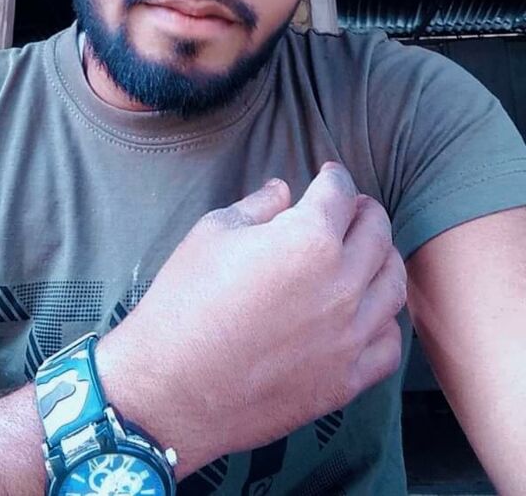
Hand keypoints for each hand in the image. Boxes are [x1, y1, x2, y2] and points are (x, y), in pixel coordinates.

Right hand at [97, 163, 405, 475]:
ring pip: (393, 285)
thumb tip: (282, 190)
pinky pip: (389, 344)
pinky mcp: (346, 381)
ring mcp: (349, 336)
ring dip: (383, 259)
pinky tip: (367, 313)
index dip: (335, 177)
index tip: (330, 175)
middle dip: (366, 211)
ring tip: (368, 252)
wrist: (170, 387)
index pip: (340, 193)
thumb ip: (258, 206)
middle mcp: (342, 284)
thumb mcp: (212, 233)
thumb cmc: (184, 301)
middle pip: (377, 233)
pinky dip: (384, 321)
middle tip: (352, 207)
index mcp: (308, 238)